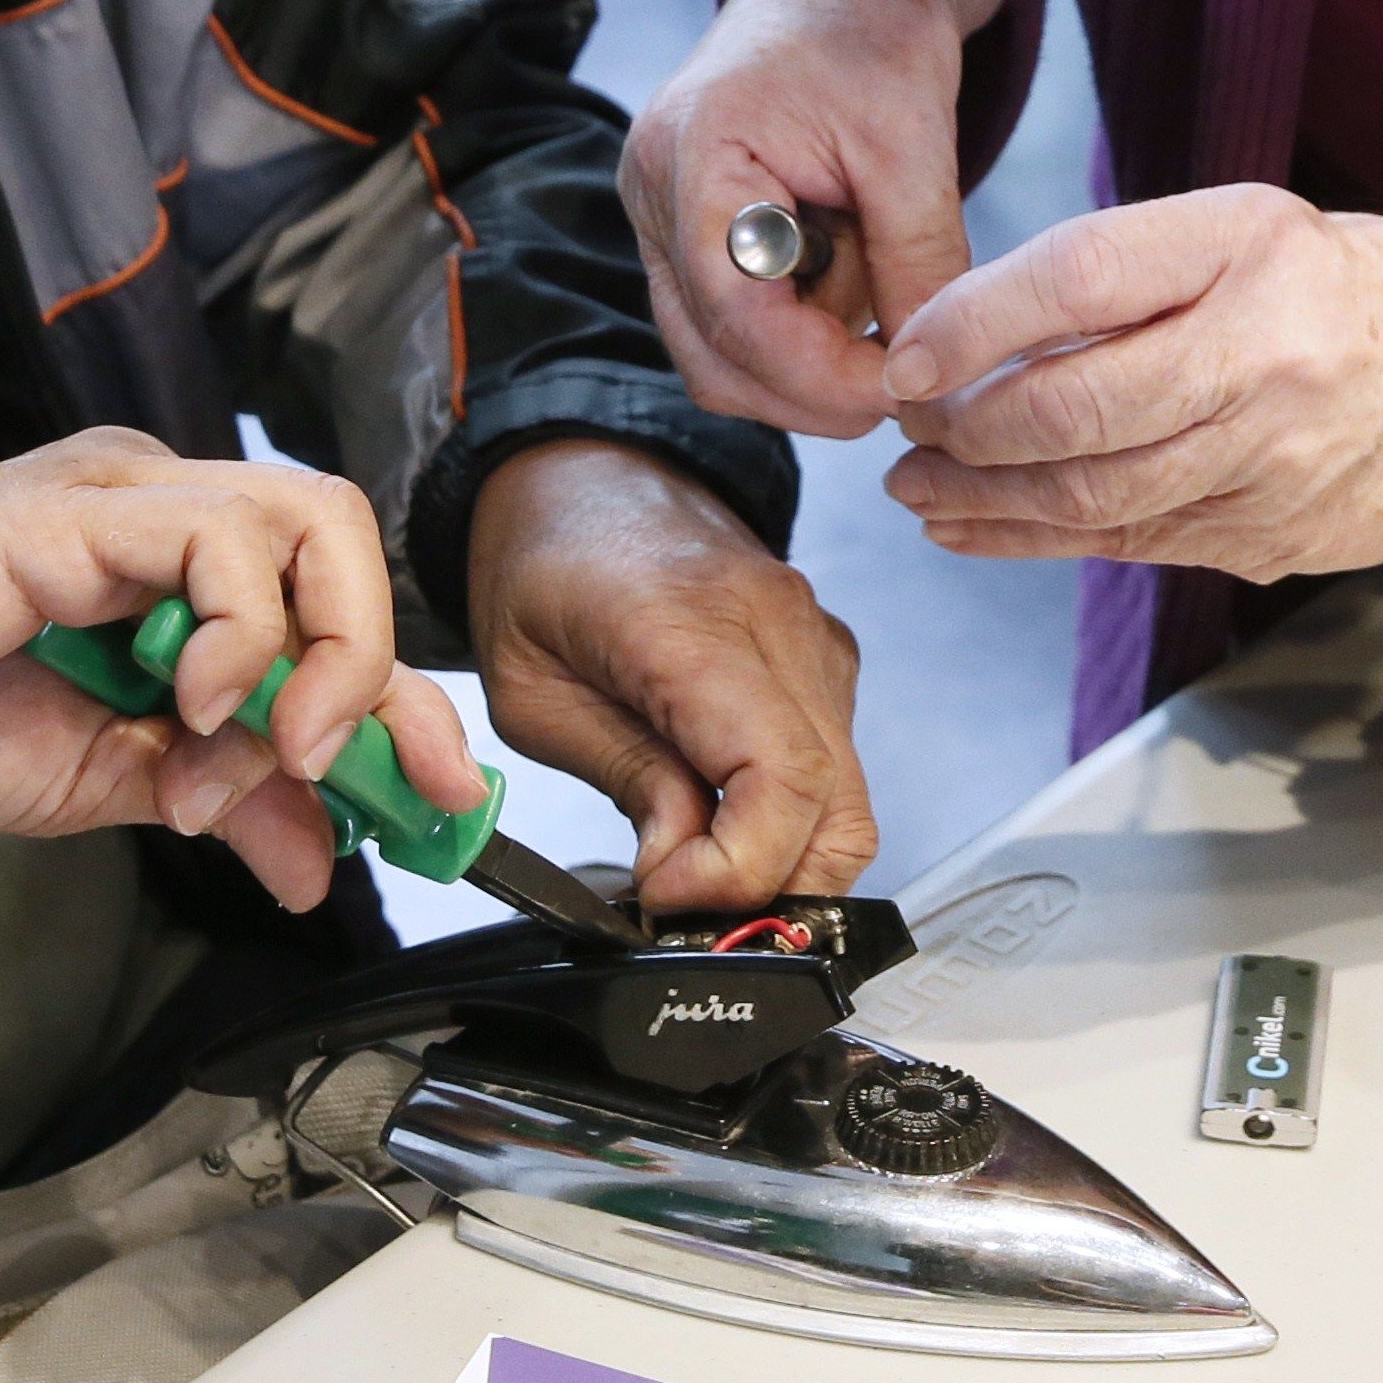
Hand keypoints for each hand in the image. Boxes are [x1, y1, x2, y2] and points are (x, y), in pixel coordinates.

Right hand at [0, 428, 484, 909]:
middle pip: (346, 539)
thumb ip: (215, 799)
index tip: (442, 799)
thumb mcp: (98, 783)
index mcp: (170, 563)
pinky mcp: (78, 511)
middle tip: (347, 774)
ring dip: (317, 653)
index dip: (402, 701)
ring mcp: (124, 496)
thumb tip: (316, 863)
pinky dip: (240, 636)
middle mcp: (162, 505)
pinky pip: (222, 540)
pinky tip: (190, 706)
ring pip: (310, 519)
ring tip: (256, 744)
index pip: (332, 606)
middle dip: (383, 672)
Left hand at [469, 441, 876, 911]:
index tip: (668, 893)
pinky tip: (720, 819)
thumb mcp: (533, 694)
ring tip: (693, 866)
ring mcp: (816, 640)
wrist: (582, 472)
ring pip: (849, 797)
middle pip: (840, 806)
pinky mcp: (825, 657)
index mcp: (692, 625)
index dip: (740, 868)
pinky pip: (836, 766)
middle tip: (686, 909)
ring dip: (783, 860)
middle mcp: (779, 627)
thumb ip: (623, 778)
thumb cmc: (543, 569)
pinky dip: (791, 819)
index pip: (782, 778)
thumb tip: (686, 870)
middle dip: (772, 889)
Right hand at [623, 0, 1005, 436]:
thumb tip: (930, 378)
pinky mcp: (688, 235)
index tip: (903, 391)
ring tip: (887, 307)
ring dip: (809, 364)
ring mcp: (661, 219)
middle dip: (813, 390)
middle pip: (710, 356)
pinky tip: (860, 288)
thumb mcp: (914, 143)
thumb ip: (919, 261)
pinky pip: (732, 325)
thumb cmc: (871, 30)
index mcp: (693, 154)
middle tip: (907, 391)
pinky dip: (802, 334)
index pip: (735, 313)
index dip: (819, 373)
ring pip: (718, 355)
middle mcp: (652, 193)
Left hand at [878, 187, 1382, 580]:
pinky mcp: (1274, 536)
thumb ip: (1137, 269)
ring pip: (1088, 495)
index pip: (1080, 279)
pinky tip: (975, 526)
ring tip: (917, 481)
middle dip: (960, 425)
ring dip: (979, 497)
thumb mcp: (1263, 232)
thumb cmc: (1371, 295)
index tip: (906, 352)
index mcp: (1258, 248)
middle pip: (1072, 408)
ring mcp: (1276, 461)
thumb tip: (980, 324)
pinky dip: (1034, 540)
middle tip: (903, 419)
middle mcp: (1269, 354)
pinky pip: (1131, 543)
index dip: (973, 323)